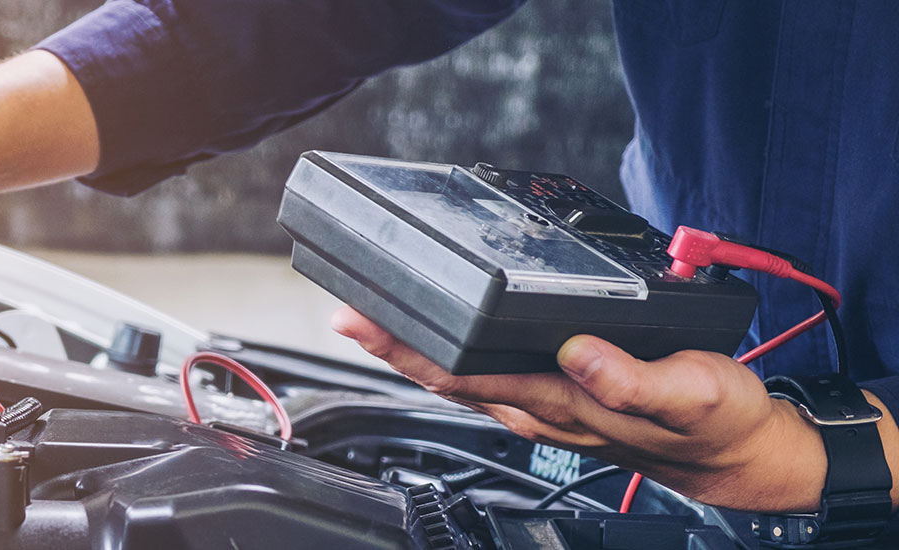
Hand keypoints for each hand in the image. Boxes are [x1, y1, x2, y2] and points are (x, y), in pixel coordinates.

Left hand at [330, 307, 830, 512]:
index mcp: (564, 401)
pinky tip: (439, 338)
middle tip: (345, 312)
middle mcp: (542, 407)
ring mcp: (545, 405)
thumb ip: (632, 378)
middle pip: (448, 376)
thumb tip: (578, 350)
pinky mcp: (558, 396)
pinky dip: (454, 355)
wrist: (738, 450)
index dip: (411, 349)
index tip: (367, 322)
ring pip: (463, 378)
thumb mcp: (691, 394)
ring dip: (415, 351)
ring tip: (373, 319)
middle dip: (393, 346)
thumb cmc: (717, 423)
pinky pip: (490, 376)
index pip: (466, 375)